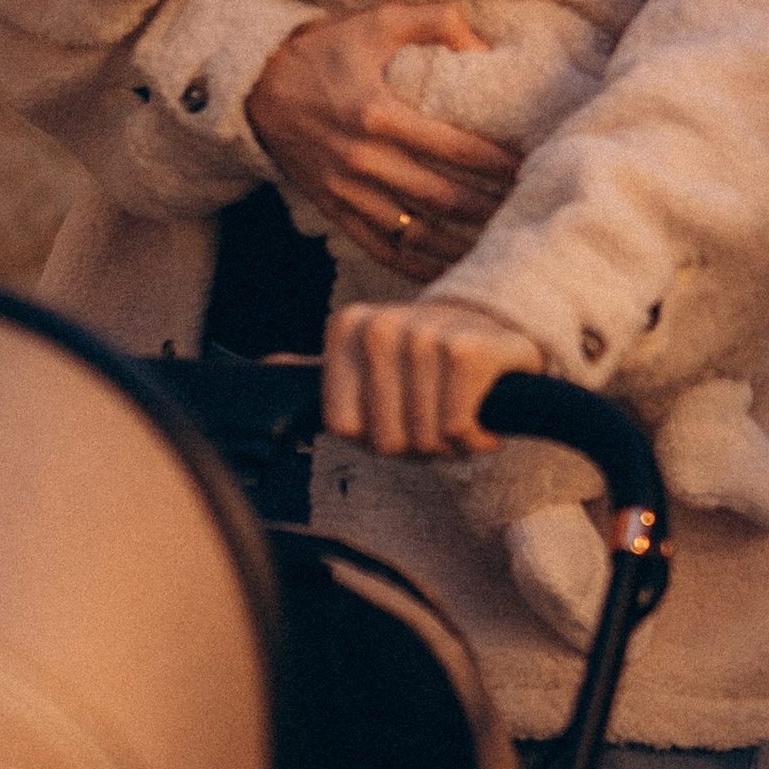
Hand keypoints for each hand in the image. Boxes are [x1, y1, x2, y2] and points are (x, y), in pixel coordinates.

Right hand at [247, 0, 520, 282]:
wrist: (255, 85)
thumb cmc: (322, 51)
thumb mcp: (376, 21)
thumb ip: (433, 22)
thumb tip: (481, 44)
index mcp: (378, 114)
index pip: (454, 148)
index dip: (497, 164)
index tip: (530, 170)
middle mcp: (363, 160)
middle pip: (443, 197)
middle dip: (490, 209)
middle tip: (527, 212)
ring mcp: (346, 190)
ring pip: (416, 231)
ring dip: (460, 244)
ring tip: (499, 247)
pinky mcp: (332, 209)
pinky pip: (379, 247)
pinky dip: (415, 264)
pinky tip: (447, 270)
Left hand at [324, 299, 540, 456]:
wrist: (500, 337)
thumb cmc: (428, 369)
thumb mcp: (370, 367)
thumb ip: (319, 370)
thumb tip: (269, 365)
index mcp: (349, 327)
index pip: (344, 428)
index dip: (377, 436)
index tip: (400, 411)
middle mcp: (381, 325)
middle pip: (385, 440)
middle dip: (418, 443)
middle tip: (438, 412)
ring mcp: (424, 334)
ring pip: (423, 437)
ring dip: (451, 442)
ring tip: (463, 409)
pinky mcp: (467, 351)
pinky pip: (456, 428)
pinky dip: (476, 438)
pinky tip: (484, 412)